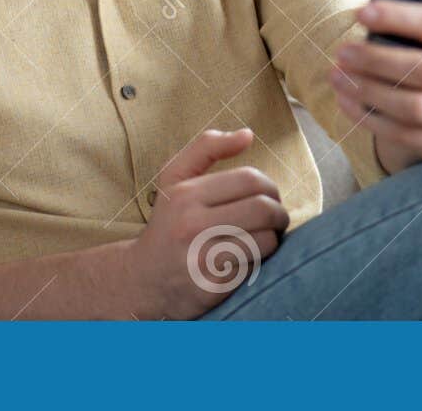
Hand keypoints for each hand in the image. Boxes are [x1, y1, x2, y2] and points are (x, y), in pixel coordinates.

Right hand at [120, 128, 287, 318]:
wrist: (142, 279)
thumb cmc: (167, 223)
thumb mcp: (174, 178)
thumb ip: (207, 148)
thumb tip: (248, 134)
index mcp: (186, 194)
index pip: (250, 180)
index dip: (269, 187)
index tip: (268, 196)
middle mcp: (192, 225)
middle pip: (263, 209)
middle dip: (279, 213)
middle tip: (275, 218)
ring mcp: (203, 258)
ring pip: (266, 240)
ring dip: (273, 239)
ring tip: (264, 238)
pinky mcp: (215, 286)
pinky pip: (257, 267)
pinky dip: (260, 262)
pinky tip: (248, 259)